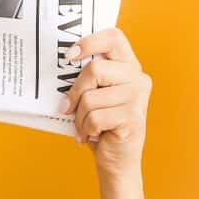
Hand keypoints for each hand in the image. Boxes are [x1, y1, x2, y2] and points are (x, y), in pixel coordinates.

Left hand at [63, 28, 151, 179]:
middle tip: (68, 107)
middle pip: (95, 69)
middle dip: (76, 91)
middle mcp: (138, 78)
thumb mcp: (95, 95)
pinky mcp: (133, 118)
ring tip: (85, 126)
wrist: (117, 161)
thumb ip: (88, 78)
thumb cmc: (101, 124)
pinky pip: (95, 117)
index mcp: (129, 66)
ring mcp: (138, 98)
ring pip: (91, 98)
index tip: (69, 56)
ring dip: (80, 117)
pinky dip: (86, 129)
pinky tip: (92, 135)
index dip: (90, 42)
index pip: (114, 38)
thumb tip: (60, 68)